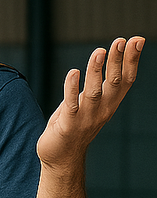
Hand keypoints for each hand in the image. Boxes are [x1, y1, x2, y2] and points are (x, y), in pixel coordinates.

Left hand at [37, 36, 143, 170]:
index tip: (137, 40)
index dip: (132, 60)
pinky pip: (71, 104)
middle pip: (114, 82)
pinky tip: (73, 72)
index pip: (126, 79)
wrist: (61, 157)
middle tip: (120, 40)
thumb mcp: (89, 102)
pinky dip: (71, 88)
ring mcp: (85, 118)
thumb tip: (103, 58)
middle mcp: (102, 110)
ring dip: (96, 71)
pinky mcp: (68, 125)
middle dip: (118, 61)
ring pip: (94, 92)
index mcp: (109, 103)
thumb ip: (96, 84)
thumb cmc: (73, 125)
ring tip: (99, 51)